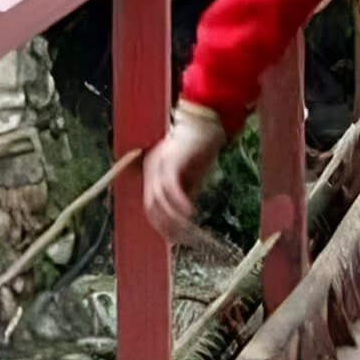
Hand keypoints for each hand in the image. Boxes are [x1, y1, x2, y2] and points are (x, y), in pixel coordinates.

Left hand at [146, 101, 227, 241]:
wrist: (208, 120)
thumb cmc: (202, 146)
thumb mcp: (192, 172)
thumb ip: (184, 189)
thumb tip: (183, 215)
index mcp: (154, 172)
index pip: (152, 205)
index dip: (161, 224)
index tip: (173, 238)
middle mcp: (152, 168)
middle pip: (151, 205)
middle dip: (164, 225)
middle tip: (178, 239)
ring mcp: (160, 164)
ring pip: (159, 199)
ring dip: (172, 217)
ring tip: (187, 228)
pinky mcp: (172, 160)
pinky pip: (172, 188)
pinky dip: (180, 202)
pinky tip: (191, 211)